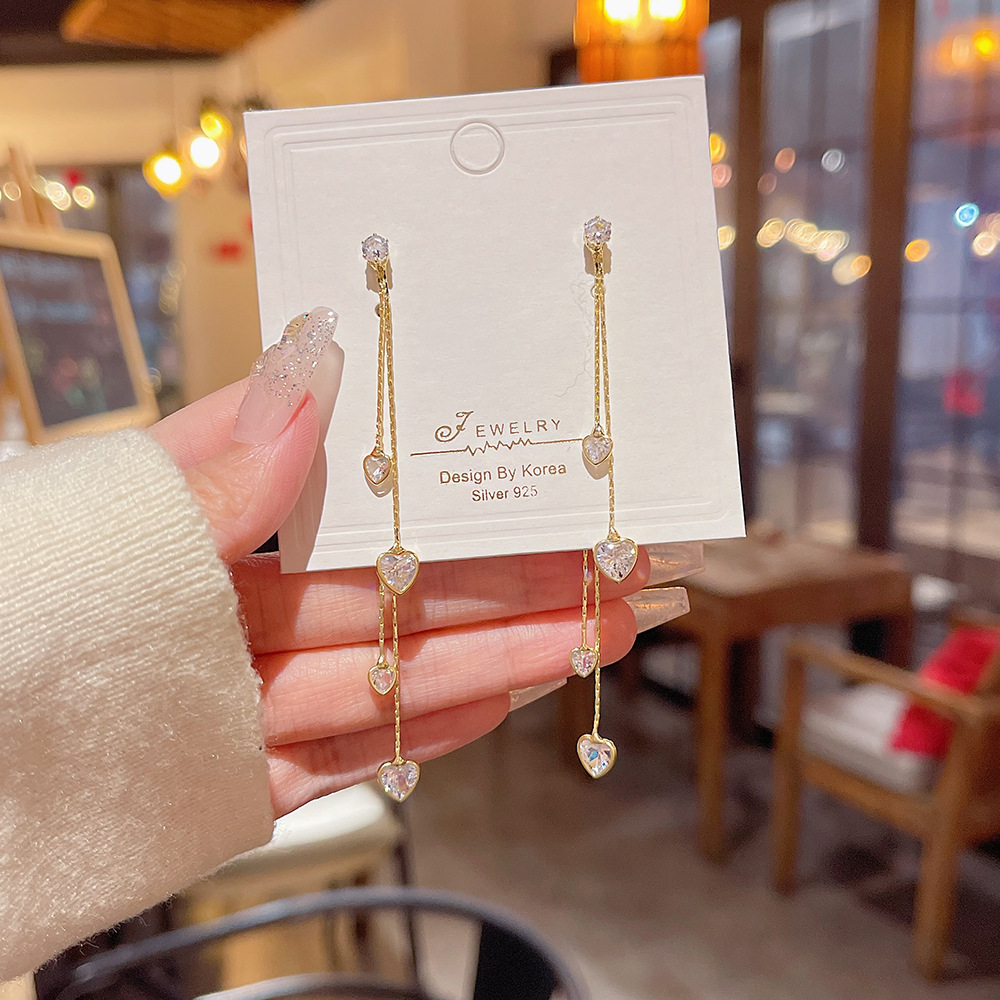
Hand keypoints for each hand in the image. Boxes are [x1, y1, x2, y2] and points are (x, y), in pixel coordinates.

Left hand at [151, 321, 687, 816]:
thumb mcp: (99, 521)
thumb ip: (216, 457)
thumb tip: (314, 351)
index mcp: (199, 525)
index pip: (350, 494)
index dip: (451, 486)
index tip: (539, 475)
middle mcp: (227, 609)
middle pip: (395, 594)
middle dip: (514, 583)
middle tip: (615, 566)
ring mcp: (235, 699)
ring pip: (388, 676)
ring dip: (499, 657)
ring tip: (597, 634)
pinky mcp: (228, 780)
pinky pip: (343, 754)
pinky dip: (422, 735)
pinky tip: (504, 701)